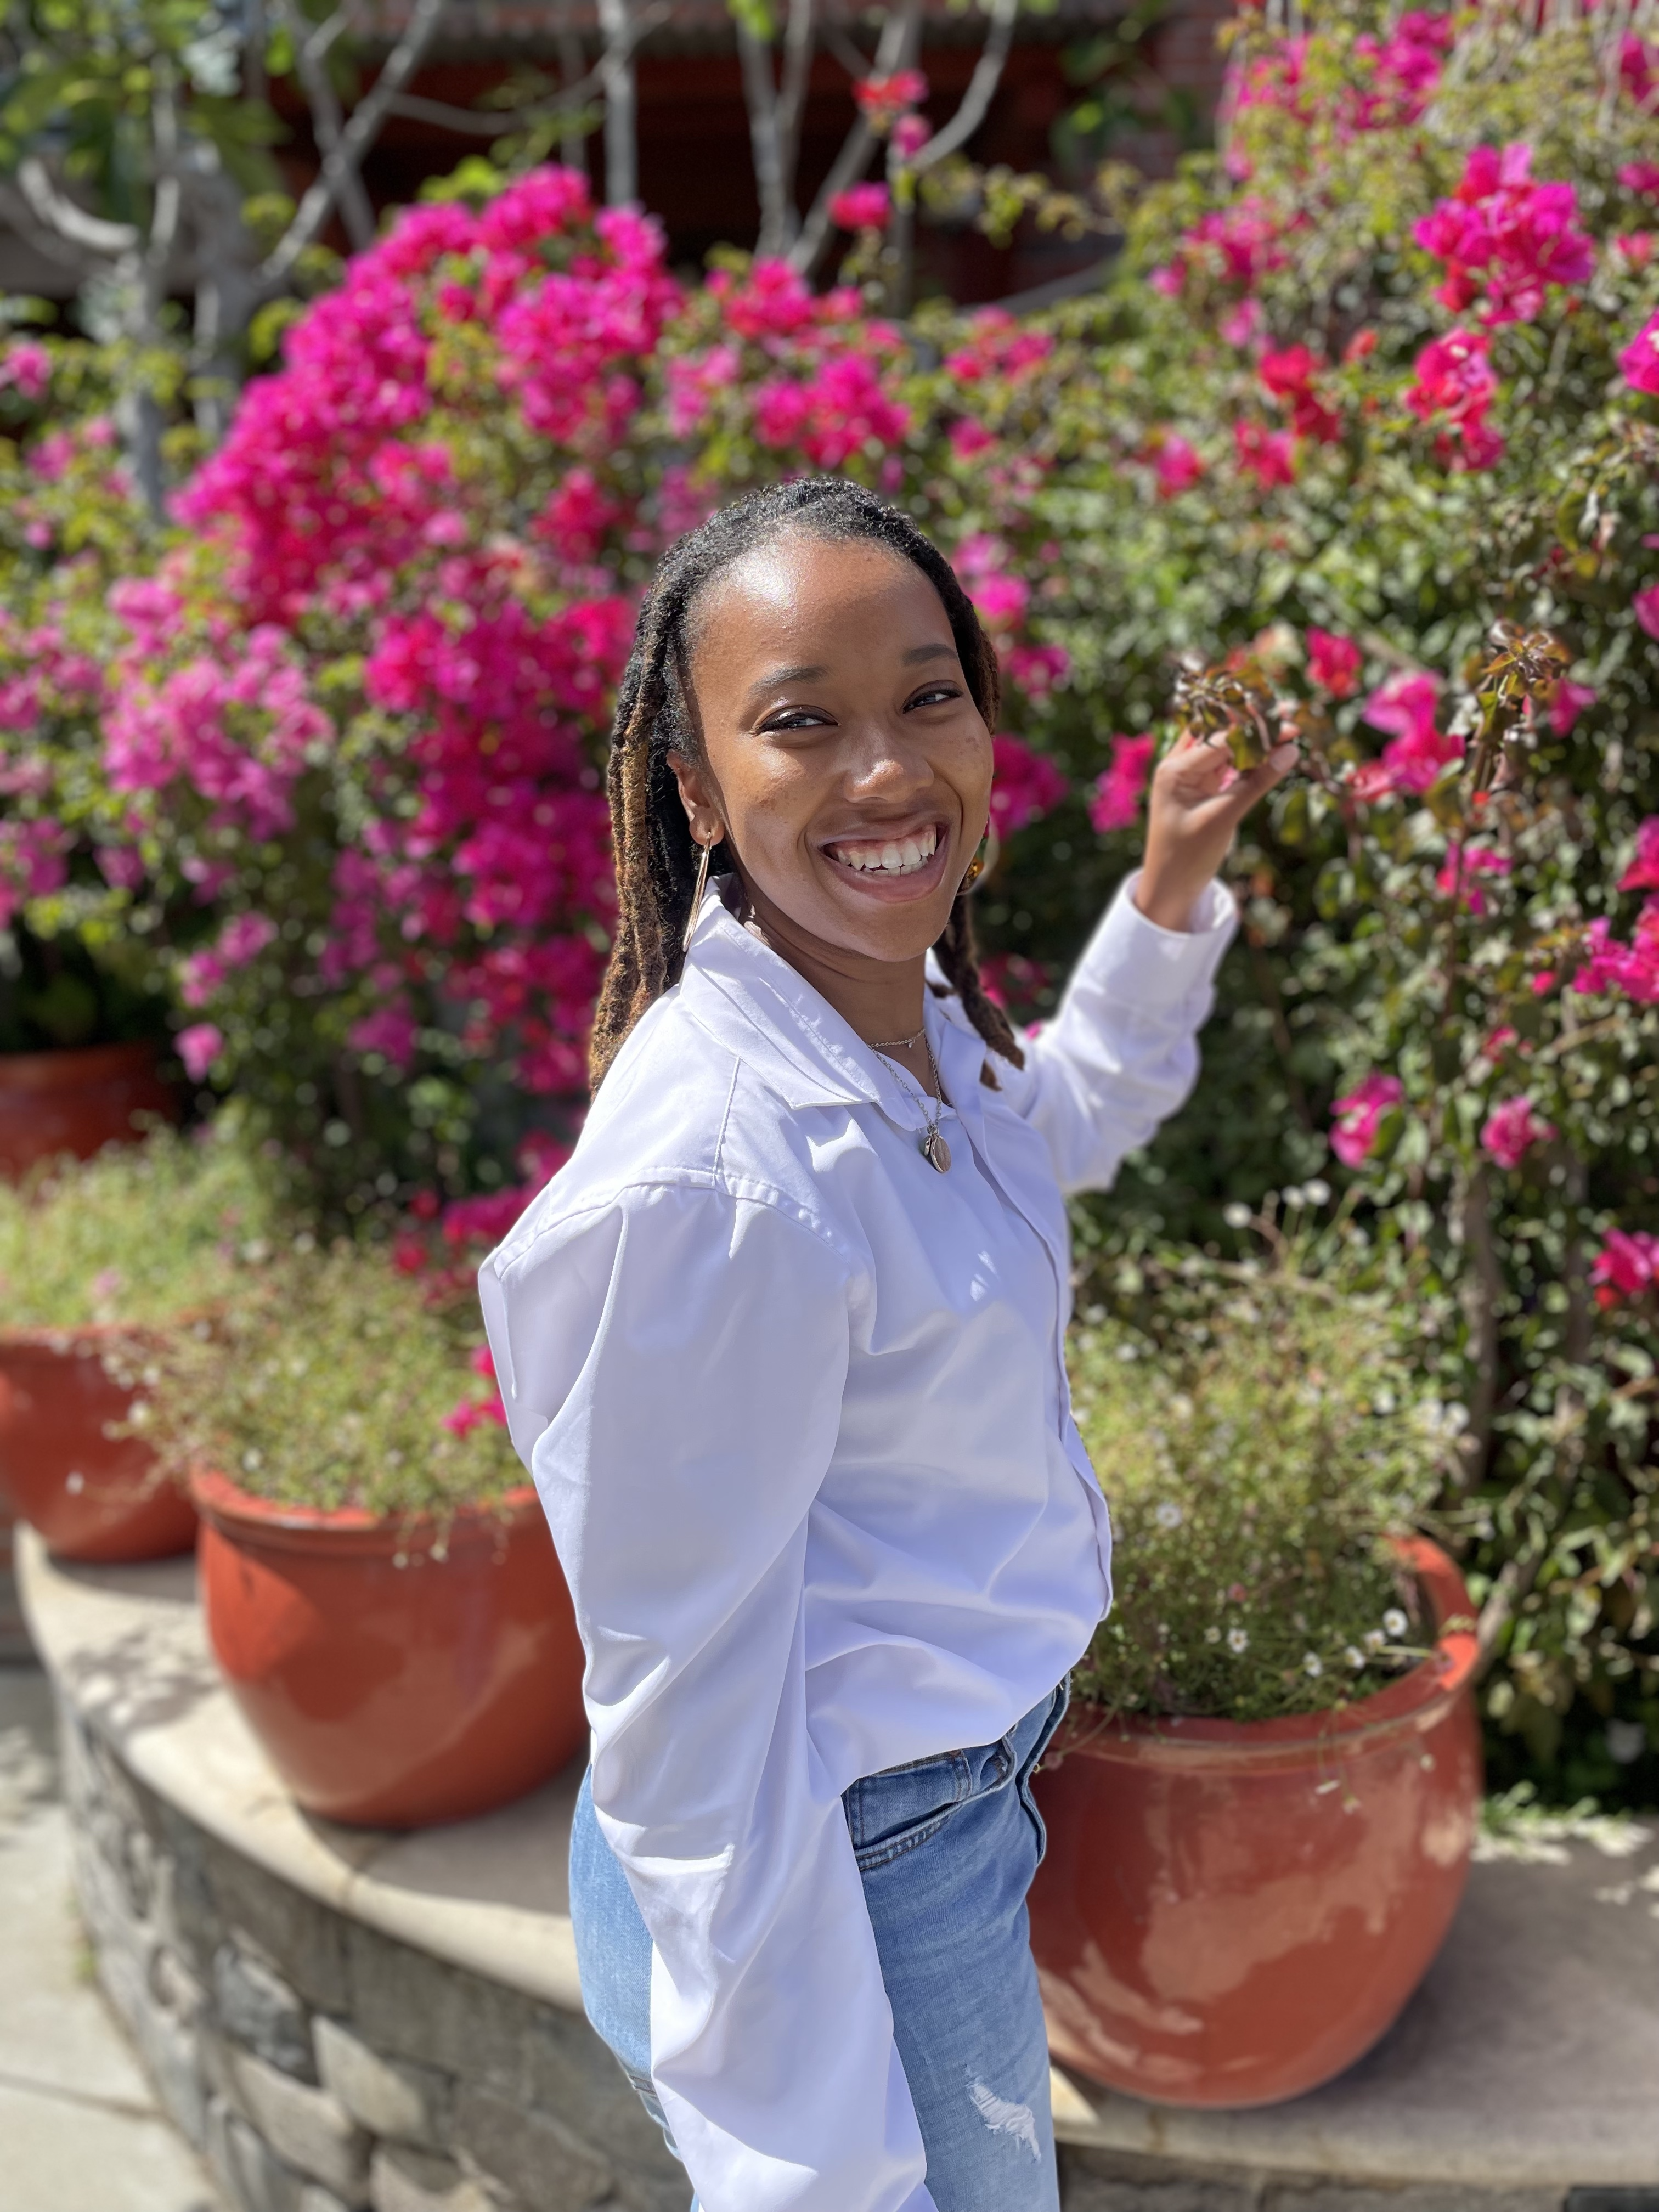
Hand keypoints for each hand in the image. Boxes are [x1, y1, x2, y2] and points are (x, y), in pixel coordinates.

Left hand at [1133, 726, 1298, 931]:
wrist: (1169, 889)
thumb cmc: (1187, 857)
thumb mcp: (1223, 818)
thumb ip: (1256, 783)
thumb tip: (1290, 751)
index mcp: (1175, 769)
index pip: (1220, 737)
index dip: (1255, 727)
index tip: (1287, 720)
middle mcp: (1179, 766)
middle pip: (1220, 733)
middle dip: (1252, 721)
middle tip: (1288, 711)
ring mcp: (1190, 776)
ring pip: (1225, 746)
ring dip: (1253, 738)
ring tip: (1285, 727)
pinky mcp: (1202, 787)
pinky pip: (1228, 764)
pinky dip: (1249, 758)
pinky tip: (1272, 750)